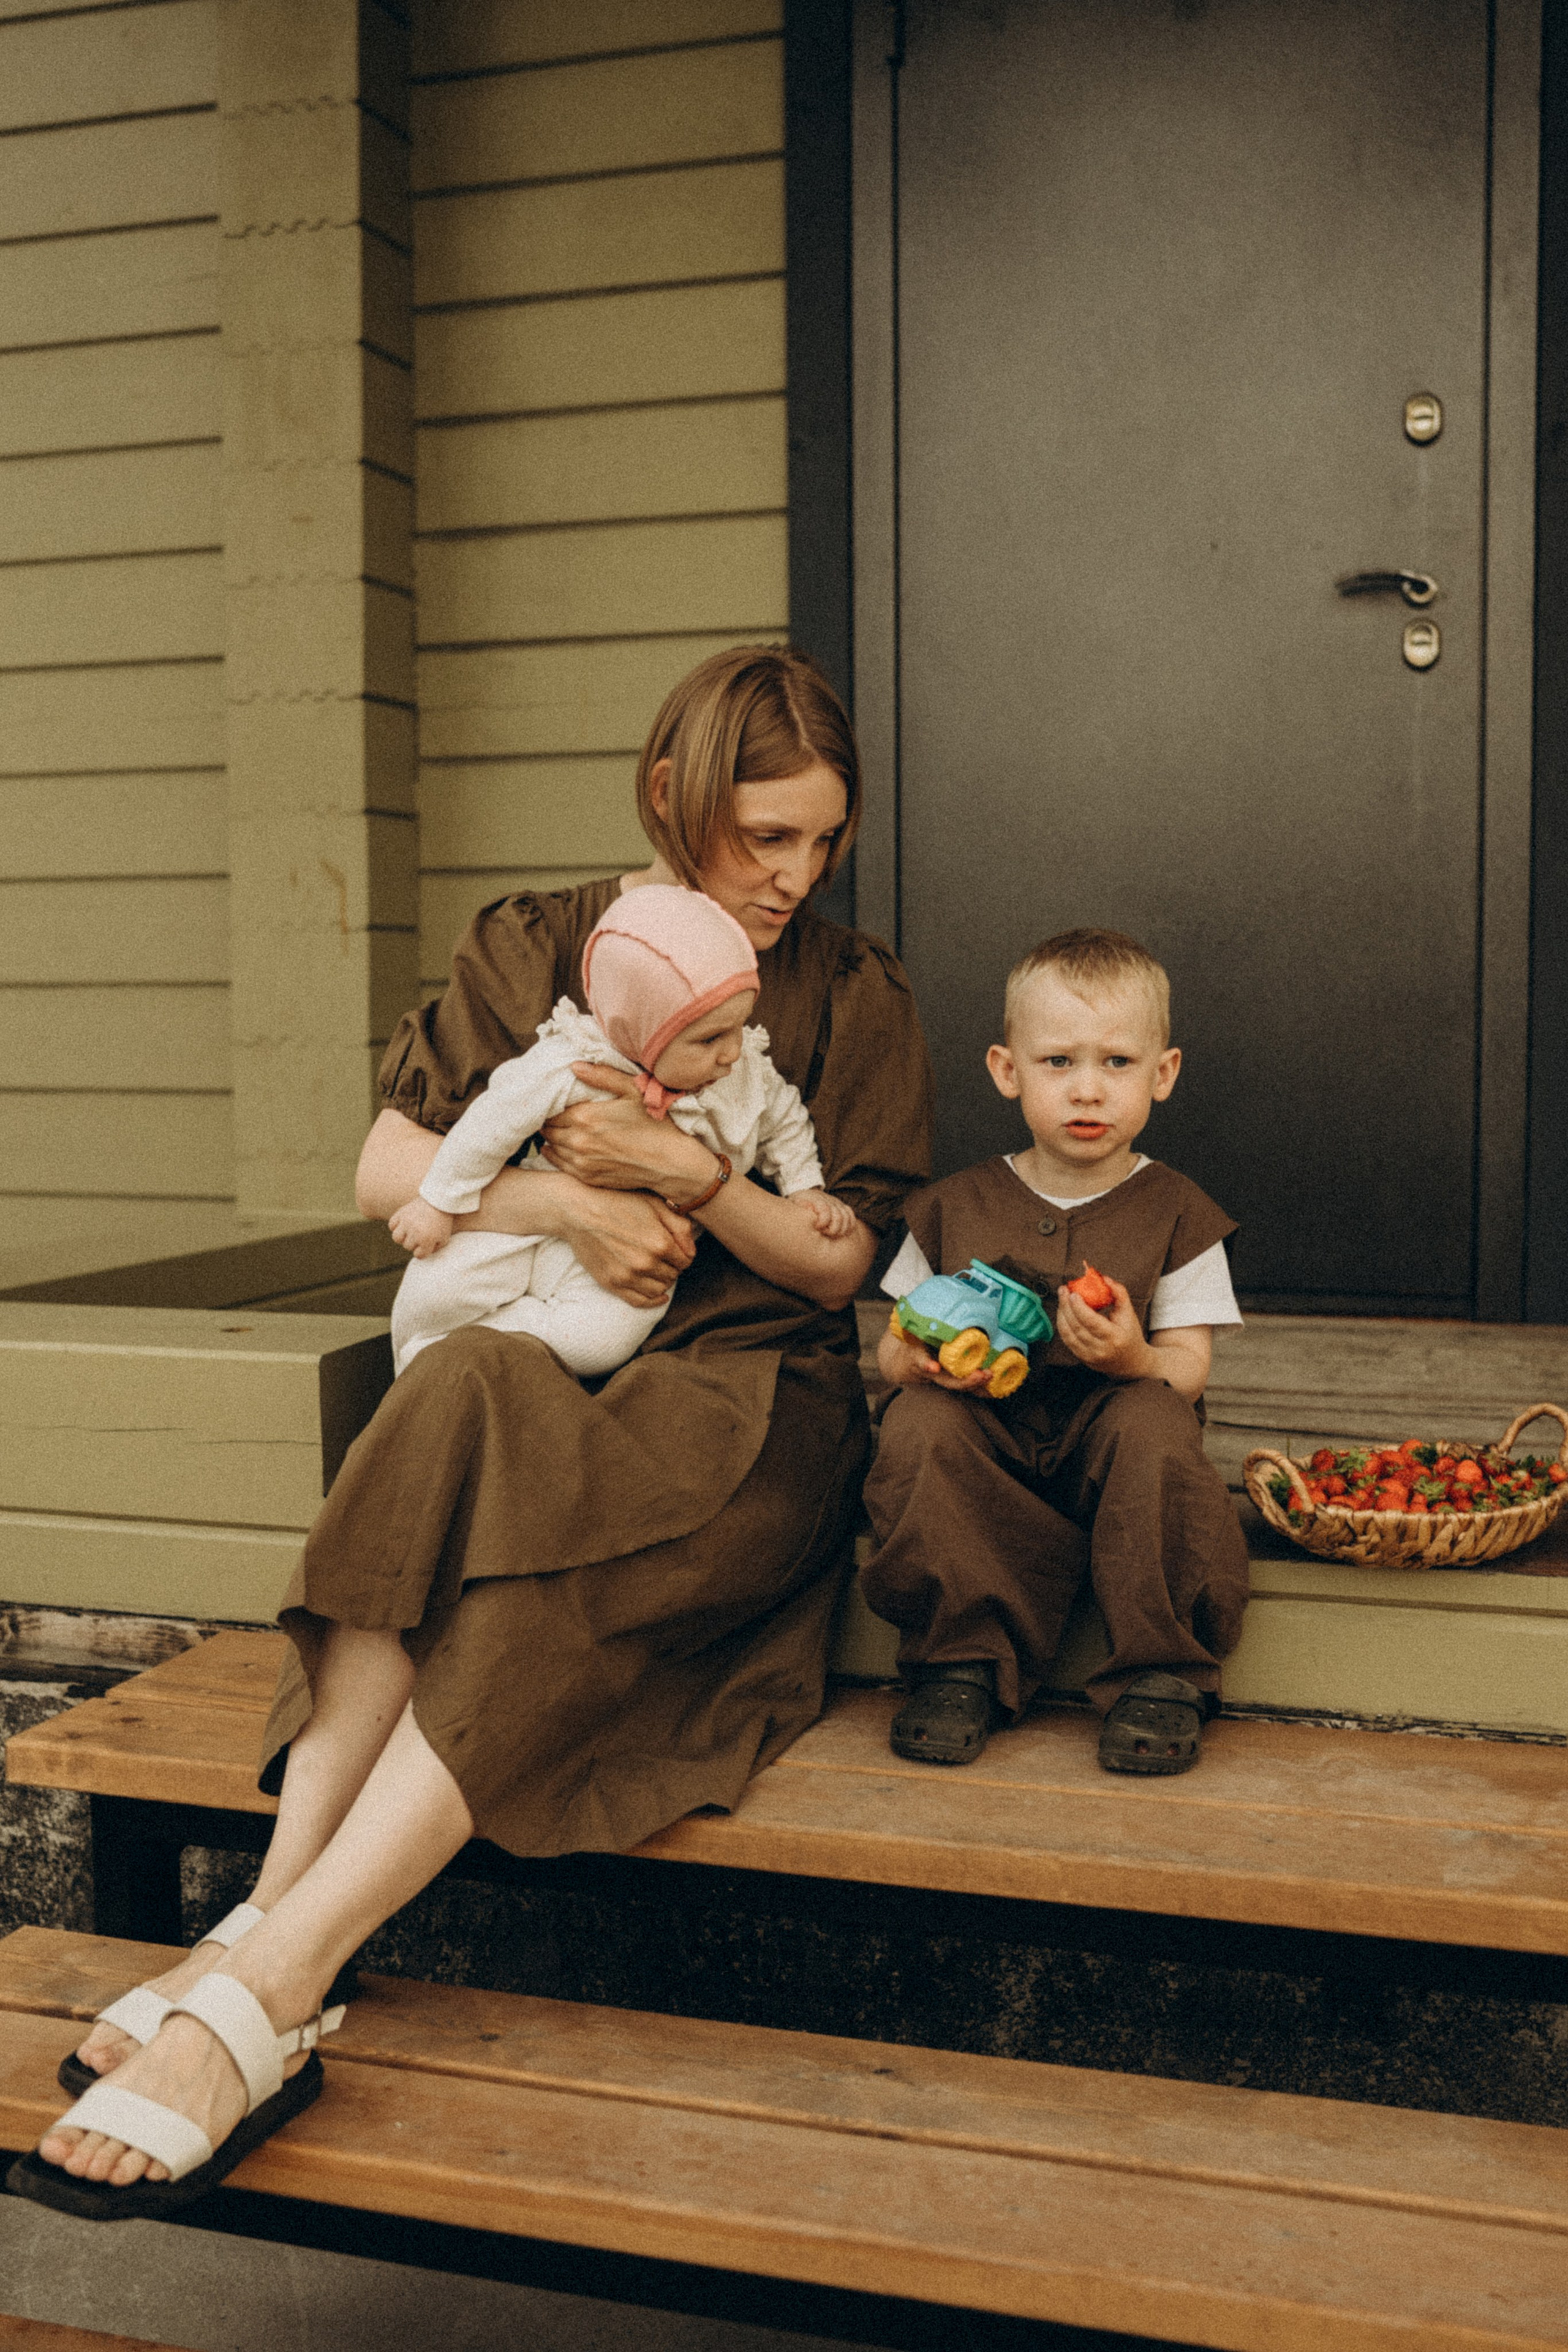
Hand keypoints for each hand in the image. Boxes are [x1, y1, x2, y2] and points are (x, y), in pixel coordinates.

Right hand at [389, 1197, 454, 1257]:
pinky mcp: (401, 1213)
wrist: (440, 1200)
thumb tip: (421, 1254)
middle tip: (421, 1235)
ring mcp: (406, 1222)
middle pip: (408, 1246)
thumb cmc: (443, 1220)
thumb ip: (435, 1249)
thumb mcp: (445, 1237)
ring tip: (409, 1232)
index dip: (423, 1251)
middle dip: (414, 1243)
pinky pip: (392, 1225)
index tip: (427, 1244)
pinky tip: (403, 1224)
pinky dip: (396, 1226)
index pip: (418, 1255)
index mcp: (427, 1240)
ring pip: (397, 1238)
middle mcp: (415, 1232)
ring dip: (403, 1237)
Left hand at [541, 1064, 714, 1198]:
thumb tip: (574, 1066)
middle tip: (555, 1113)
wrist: (671, 1163)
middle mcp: (578, 1141)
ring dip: (552, 1137)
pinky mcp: (588, 1178)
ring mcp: (582, 1163)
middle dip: (549, 1120)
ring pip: (551, 1147)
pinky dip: (556, 1155)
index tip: (556, 1100)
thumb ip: (602, 1076)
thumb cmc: (655, 1124)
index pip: (552, 1109)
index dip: (552, 1104)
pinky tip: (561, 1148)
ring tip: (558, 1128)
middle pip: (548, 1128)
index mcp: (586, 1117)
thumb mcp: (633, 1091)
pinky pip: (560, 1165)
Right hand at [553, 1182, 695, 1306]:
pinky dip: (653, 1300)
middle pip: (673, 1275)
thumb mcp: (654, 1203)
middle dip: (672, 1267)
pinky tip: (659, 1295)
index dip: (683, 1254)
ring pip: (659, 1290)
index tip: (676, 1249)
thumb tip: (691, 1250)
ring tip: (657, 1269)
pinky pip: (639, 1301)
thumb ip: (679, 1226)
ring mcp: (628, 1276)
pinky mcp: (612, 1284)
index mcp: (660, 1243)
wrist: (578, 1210)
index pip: (686, 1260)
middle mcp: (646, 1263)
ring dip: (663, 1281)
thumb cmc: (617, 1202)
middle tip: (664, 1257)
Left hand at [794, 1188, 856, 1239]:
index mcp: (817, 1199)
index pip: (825, 1210)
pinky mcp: (842, 1207)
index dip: (823, 1222)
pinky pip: (851, 1216)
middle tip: (825, 1233)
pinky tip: (843, 1233)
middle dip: (833, 1229)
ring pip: (846, 1218)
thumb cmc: (798, 1204)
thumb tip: (809, 1207)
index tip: (817, 1227)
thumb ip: (801, 1205)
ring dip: (841, 1230)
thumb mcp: (795, 1203)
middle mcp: (829, 1200)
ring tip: (832, 1235)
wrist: (804, 1194)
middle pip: (838, 1217)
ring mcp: (837, 1204)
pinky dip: (849, 1226)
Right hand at [877, 1319, 992, 1394]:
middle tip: (982, 1373)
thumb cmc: (913, 1338)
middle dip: (965, 1379)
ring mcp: (943, 1379)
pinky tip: (996, 1388)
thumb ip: (922, 1308)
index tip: (933, 1366)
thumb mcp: (911, 1325)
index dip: (926, 1364)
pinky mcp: (953, 1381)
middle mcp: (932, 1371)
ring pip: (960, 1386)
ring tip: (994, 1378)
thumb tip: (949, 1283)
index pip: (920, 1360)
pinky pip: (968, 1388)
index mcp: (919, 1355)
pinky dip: (981, 1389)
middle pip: (947, 1380)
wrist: (903, 1363)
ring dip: (977, 1385)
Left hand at [1055, 1277, 1151, 1378]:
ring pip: (1068, 1335)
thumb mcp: (1129, 1313)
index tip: (1073, 1293)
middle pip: (1077, 1327)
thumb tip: (1104, 1278)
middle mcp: (1101, 1350)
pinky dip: (1062, 1325)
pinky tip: (1063, 1313)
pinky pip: (1067, 1341)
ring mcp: (1090, 1357)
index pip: (1092, 1322)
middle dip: (1066, 1307)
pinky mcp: (1082, 1359)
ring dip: (1061, 1315)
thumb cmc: (1130, 1333)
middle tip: (1063, 1290)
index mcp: (1115, 1338)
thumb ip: (1119, 1293)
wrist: (1131, 1362)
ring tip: (1061, 1299)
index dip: (1079, 1307)